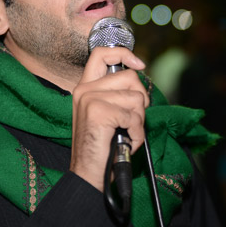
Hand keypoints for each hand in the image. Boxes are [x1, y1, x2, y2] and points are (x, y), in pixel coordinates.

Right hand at [70, 46, 148, 190]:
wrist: (88, 173)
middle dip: (141, 100)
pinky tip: (126, 141)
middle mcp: (84, 90)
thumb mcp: (106, 113)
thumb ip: (117, 93)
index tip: (139, 65)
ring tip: (126, 133)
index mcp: (85, 87)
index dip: (124, 53)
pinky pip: (134, 117)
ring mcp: (90, 99)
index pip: (101, 53)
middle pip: (130, 77)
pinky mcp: (98, 112)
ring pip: (136, 98)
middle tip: (133, 120)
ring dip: (139, 120)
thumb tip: (138, 76)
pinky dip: (137, 133)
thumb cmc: (102, 146)